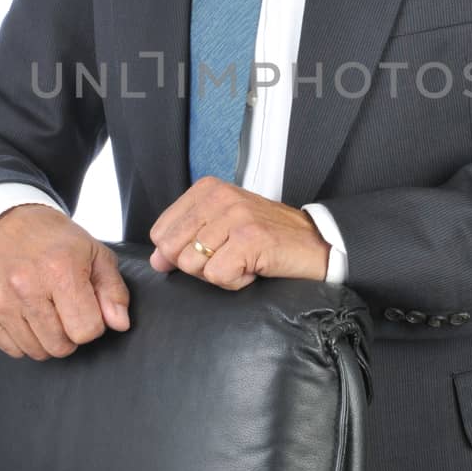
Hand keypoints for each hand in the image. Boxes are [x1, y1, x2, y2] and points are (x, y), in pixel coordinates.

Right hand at [0, 204, 130, 360]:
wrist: (8, 223)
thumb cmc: (56, 240)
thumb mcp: (96, 254)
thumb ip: (113, 291)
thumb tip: (119, 324)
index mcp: (60, 270)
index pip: (86, 330)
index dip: (93, 323)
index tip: (86, 307)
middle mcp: (27, 287)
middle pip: (61, 346)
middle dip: (70, 334)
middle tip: (66, 309)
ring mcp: (1, 301)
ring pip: (37, 352)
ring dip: (47, 339)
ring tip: (46, 310)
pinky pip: (13, 350)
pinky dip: (24, 340)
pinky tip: (27, 315)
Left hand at [148, 177, 330, 287]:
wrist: (315, 241)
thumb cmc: (267, 236)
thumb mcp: (221, 227)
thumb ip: (185, 239)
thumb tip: (156, 260)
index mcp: (207, 189)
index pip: (161, 231)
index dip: (180, 253)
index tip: (212, 250)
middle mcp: (219, 197)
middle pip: (172, 250)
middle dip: (197, 265)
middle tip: (228, 257)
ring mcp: (235, 216)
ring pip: (193, 265)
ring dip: (220, 274)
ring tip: (244, 260)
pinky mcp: (250, 239)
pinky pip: (218, 276)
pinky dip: (235, 281)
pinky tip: (253, 268)